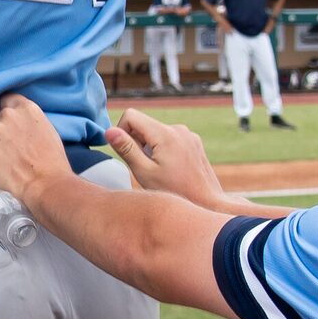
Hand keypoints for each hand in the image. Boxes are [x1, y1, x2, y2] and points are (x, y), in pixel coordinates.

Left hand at [0, 94, 73, 199]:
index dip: (3, 113)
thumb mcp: (45, 130)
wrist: (45, 185)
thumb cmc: (51, 163)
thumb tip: (16, 125)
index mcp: (25, 108)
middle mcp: (7, 115)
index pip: (5, 100)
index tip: (4, 125)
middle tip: (1, 150)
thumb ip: (27, 121)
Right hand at [105, 106, 232, 209]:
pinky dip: (164, 150)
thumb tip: (109, 131)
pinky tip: (171, 170)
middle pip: (144, 124)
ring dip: (151, 148)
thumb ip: (126, 149)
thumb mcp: (144, 172)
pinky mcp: (194, 142)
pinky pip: (170, 138)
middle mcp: (178, 128)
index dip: (122, 131)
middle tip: (145, 167)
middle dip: (137, 142)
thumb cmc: (176, 192)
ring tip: (160, 171)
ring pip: (156, 132)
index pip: (131, 115)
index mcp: (165, 134)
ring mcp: (188, 134)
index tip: (128, 152)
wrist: (208, 202)